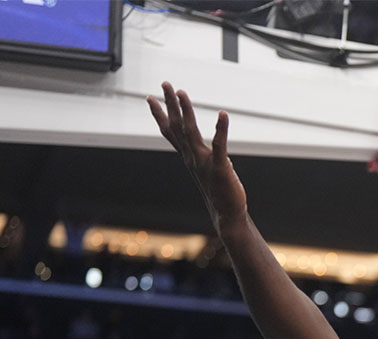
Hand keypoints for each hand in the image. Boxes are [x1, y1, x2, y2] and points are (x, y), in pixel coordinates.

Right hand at [147, 82, 246, 227]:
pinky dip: (221, 129)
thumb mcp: (211, 171)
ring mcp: (204, 162)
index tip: (150, 98)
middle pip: (177, 127)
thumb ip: (211, 158)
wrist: (227, 214)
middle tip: (165, 83)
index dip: (160, 115)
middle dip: (170, 104)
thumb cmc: (220, 194)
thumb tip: (217, 150)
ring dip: (186, 111)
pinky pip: (220, 145)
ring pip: (191, 132)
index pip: (170, 133)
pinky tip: (223, 114)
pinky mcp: (220, 167)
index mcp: (189, 157)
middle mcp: (192, 157)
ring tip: (182, 92)